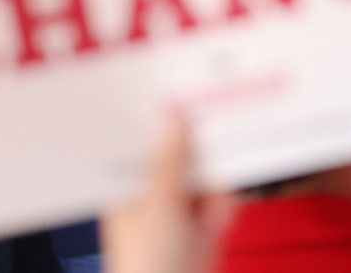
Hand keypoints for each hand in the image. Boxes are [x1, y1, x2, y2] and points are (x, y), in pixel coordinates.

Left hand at [101, 114, 238, 272]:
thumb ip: (170, 160)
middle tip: (213, 145)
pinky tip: (218, 220)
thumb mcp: (160, 206)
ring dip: (215, 188)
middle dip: (201, 159)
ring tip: (209, 212)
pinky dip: (224, 206)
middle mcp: (150, 194)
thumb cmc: (148, 268)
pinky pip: (219, 199)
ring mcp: (177, 211)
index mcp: (126, 187)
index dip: (165, 120)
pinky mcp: (201, 226)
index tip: (185, 95)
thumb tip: (172, 116)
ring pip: (206, 175)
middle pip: (182, 154)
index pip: (145, 142)